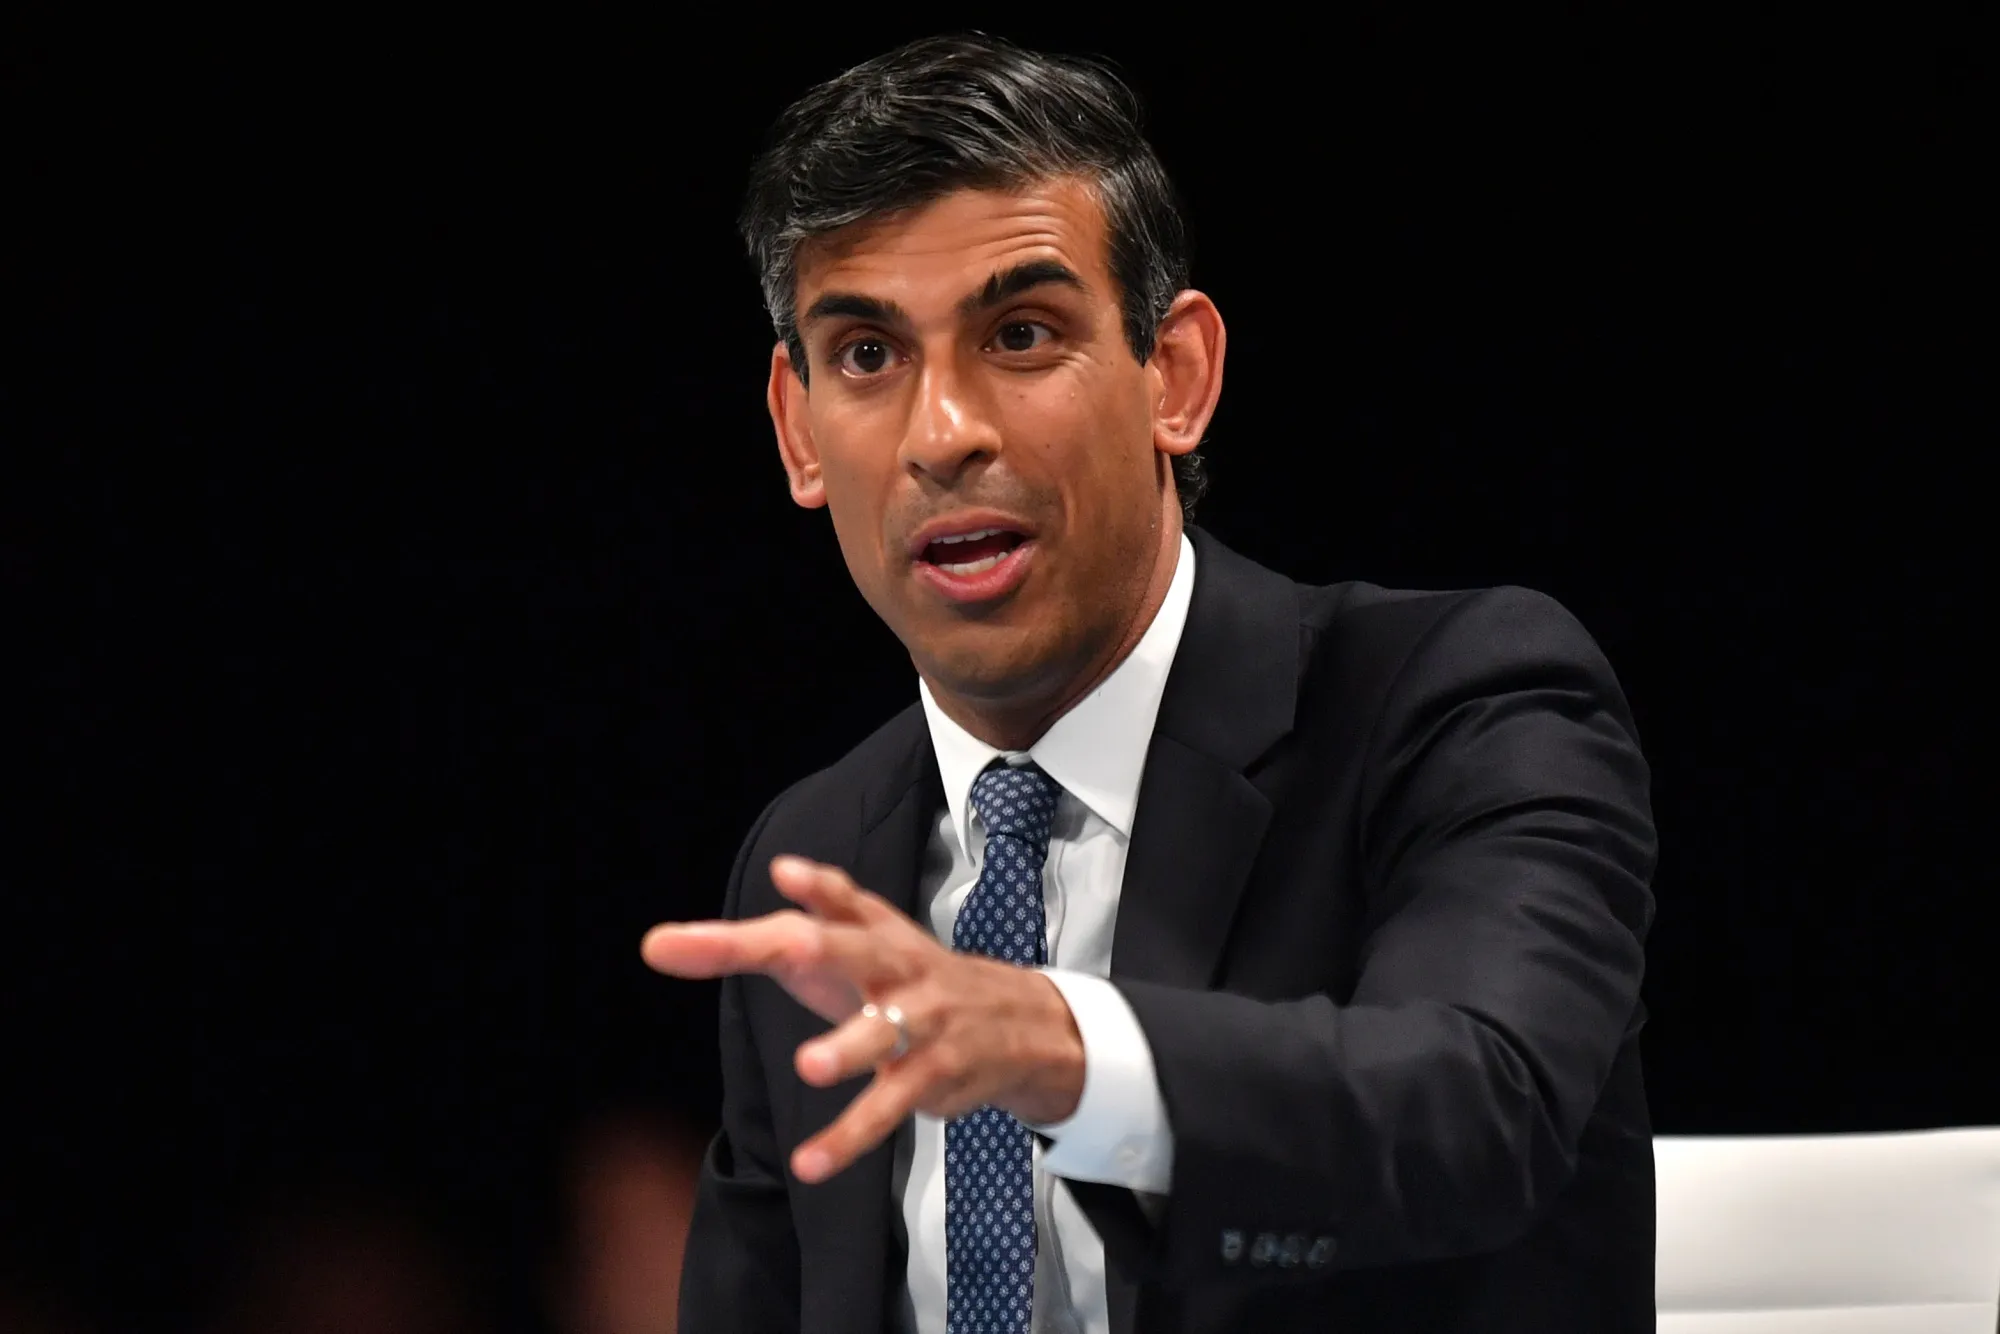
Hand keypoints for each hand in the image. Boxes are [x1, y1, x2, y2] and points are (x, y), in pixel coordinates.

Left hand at [641, 856, 1084, 1183]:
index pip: (846, 902)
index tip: (784, 874)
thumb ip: (818, 912)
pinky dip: (847, 1138)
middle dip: (819, 949)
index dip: (817, 887)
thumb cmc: (919, 980)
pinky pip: (886, 1109)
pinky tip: (809, 1164)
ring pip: (885, 1035)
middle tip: (786, 950)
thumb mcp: (874, 941)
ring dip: (848, 1048)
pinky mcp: (932, 1077)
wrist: (1021, 1022)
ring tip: (807, 1065)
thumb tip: (778, 867)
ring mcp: (923, 1022)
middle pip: (860, 951)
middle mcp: (902, 968)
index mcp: (880, 933)